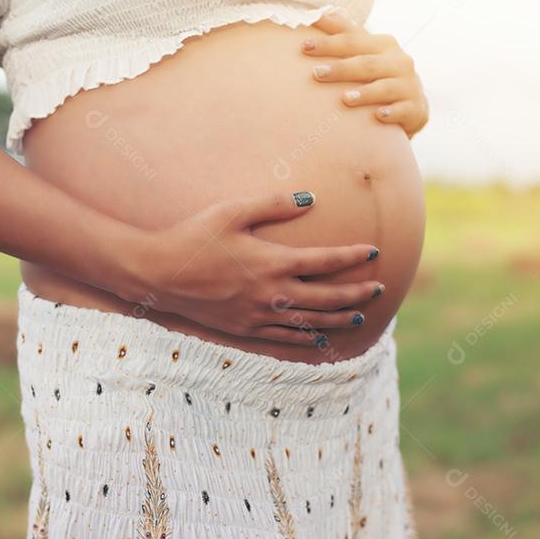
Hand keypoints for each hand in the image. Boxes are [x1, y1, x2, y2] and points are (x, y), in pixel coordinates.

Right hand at [136, 191, 383, 346]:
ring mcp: (259, 315)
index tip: (373, 251)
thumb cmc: (195, 237)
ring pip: (311, 322)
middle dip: (357, 293)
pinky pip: (284, 338)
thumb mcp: (233, 212)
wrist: (160, 274)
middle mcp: (272, 294)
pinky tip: (321, 338)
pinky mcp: (245, 329)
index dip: (352, 257)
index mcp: (273, 263)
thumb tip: (310, 199)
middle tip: (380, 288)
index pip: (325, 261)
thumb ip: (274, 205)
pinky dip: (307, 339)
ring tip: (360, 315)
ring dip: (339, 318)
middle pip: (327, 298)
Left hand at [302, 8, 429, 137]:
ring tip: (345, 98)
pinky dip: (391, 113)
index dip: (329, 43)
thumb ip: (346, 34)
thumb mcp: (366, 52)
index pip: (353, 40)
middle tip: (316, 73)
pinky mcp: (414, 108)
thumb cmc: (379, 74)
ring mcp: (408, 85)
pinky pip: (402, 110)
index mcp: (383, 44)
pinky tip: (378, 116)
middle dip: (341, 68)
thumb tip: (316, 13)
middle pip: (366, 63)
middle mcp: (398, 61)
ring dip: (365, 93)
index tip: (304, 46)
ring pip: (384, 87)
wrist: (412, 104)